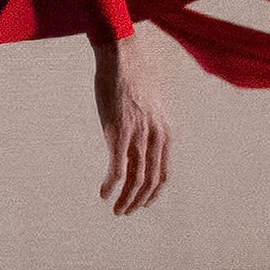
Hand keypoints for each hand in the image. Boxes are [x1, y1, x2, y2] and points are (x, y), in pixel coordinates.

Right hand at [93, 27, 172, 215]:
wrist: (121, 57)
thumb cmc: (132, 78)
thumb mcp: (148, 106)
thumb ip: (147, 127)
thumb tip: (136, 142)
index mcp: (166, 132)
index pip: (164, 174)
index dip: (153, 194)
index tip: (141, 203)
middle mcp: (156, 137)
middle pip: (151, 181)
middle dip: (138, 202)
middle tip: (125, 212)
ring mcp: (138, 135)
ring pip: (136, 180)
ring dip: (126, 199)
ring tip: (116, 209)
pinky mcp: (119, 132)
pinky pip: (117, 168)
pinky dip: (111, 185)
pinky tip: (103, 193)